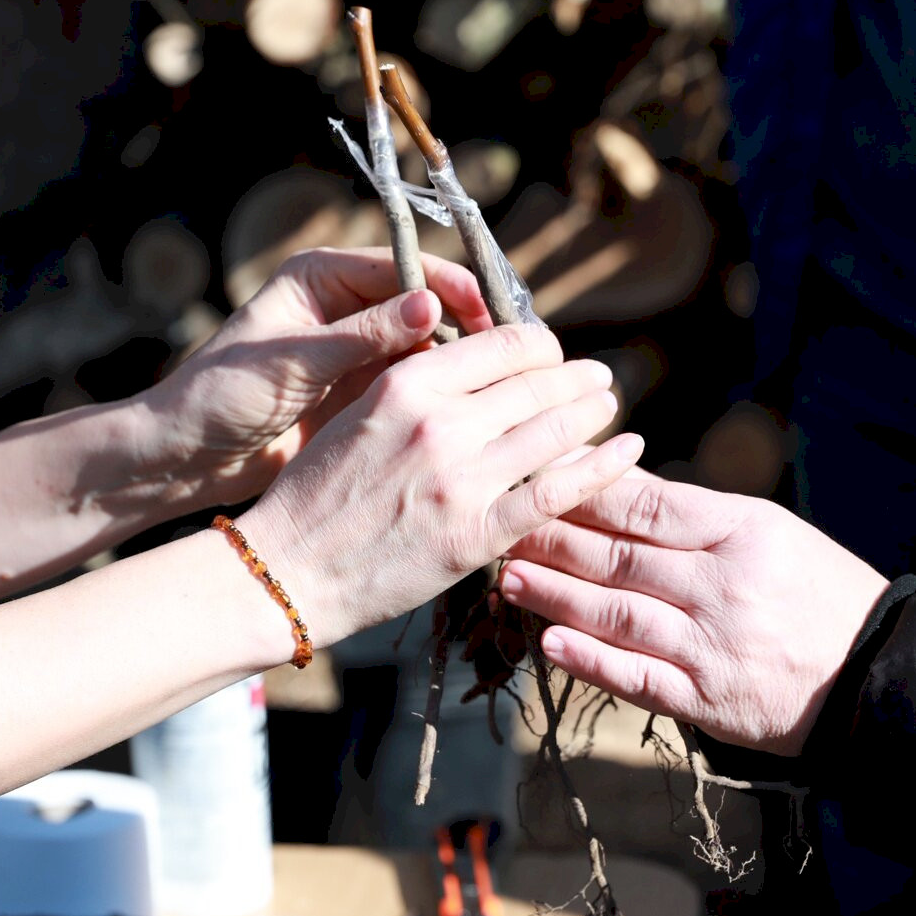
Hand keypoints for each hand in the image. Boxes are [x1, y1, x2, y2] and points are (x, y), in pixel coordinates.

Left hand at [141, 247, 493, 504]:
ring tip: (509, 383)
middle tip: (516, 351)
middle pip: (426, 303)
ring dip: (464, 362)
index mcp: (322, 277)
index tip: (489, 314)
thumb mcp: (294, 362)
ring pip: (428, 347)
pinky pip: (415, 386)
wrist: (185, 457)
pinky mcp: (362, 395)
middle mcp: (346, 306)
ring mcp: (357, 352)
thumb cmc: (220, 396)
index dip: (451, 286)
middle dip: (468, 323)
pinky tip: (479, 411)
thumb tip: (432, 306)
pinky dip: (445, 395)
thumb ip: (363, 336)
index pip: (403, 266)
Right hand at [237, 324, 643, 644]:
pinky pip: (558, 493)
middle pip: (536, 382)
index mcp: (407, 383)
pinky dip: (602, 469)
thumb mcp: (357, 415)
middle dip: (575, 376)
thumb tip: (478, 370)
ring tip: (609, 404)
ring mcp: (461, 479)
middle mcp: (439, 423)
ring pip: (555, 430)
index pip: (502, 343)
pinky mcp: (476, 534)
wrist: (287, 571)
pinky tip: (628, 453)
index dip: (540, 344)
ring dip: (593, 412)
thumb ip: (416, 389)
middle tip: (597, 378)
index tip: (552, 354)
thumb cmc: (316, 495)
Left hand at [497, 471, 888, 755]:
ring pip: (617, 614)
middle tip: (502, 524)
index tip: (538, 478)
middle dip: (553, 539)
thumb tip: (621, 489)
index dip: (585, 491)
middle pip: (620, 557)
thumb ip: (699, 517)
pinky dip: (591, 661)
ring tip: (509, 578)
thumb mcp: (774, 534)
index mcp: (743, 532)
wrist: (881, 673)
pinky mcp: (708, 700)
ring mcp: (713, 645)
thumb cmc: (822, 594)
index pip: (647, 504)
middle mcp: (724, 585)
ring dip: (556, 595)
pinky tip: (550, 644)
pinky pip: (638, 677)